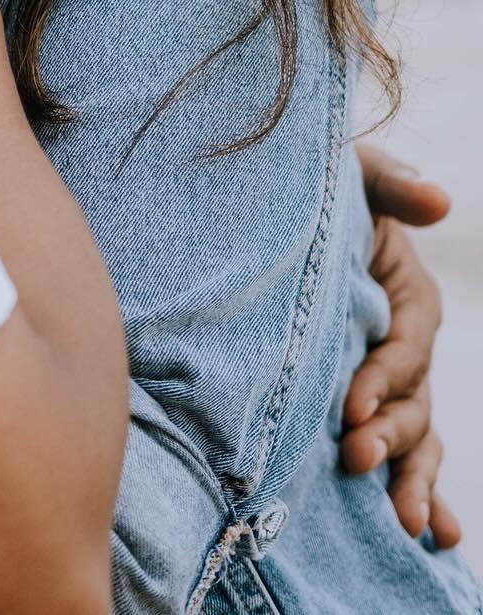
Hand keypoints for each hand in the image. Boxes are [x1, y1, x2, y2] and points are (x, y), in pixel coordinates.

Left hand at [344, 144, 460, 547]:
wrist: (270, 205)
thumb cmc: (318, 185)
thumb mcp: (355, 174)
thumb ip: (393, 187)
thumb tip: (438, 198)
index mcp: (408, 294)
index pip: (406, 345)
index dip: (385, 377)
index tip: (351, 404)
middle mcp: (403, 343)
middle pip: (411, 402)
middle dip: (391, 437)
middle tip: (356, 458)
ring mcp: (385, 378)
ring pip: (412, 436)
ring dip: (409, 476)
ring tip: (401, 518)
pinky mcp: (362, 400)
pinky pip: (401, 449)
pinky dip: (423, 491)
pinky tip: (435, 535)